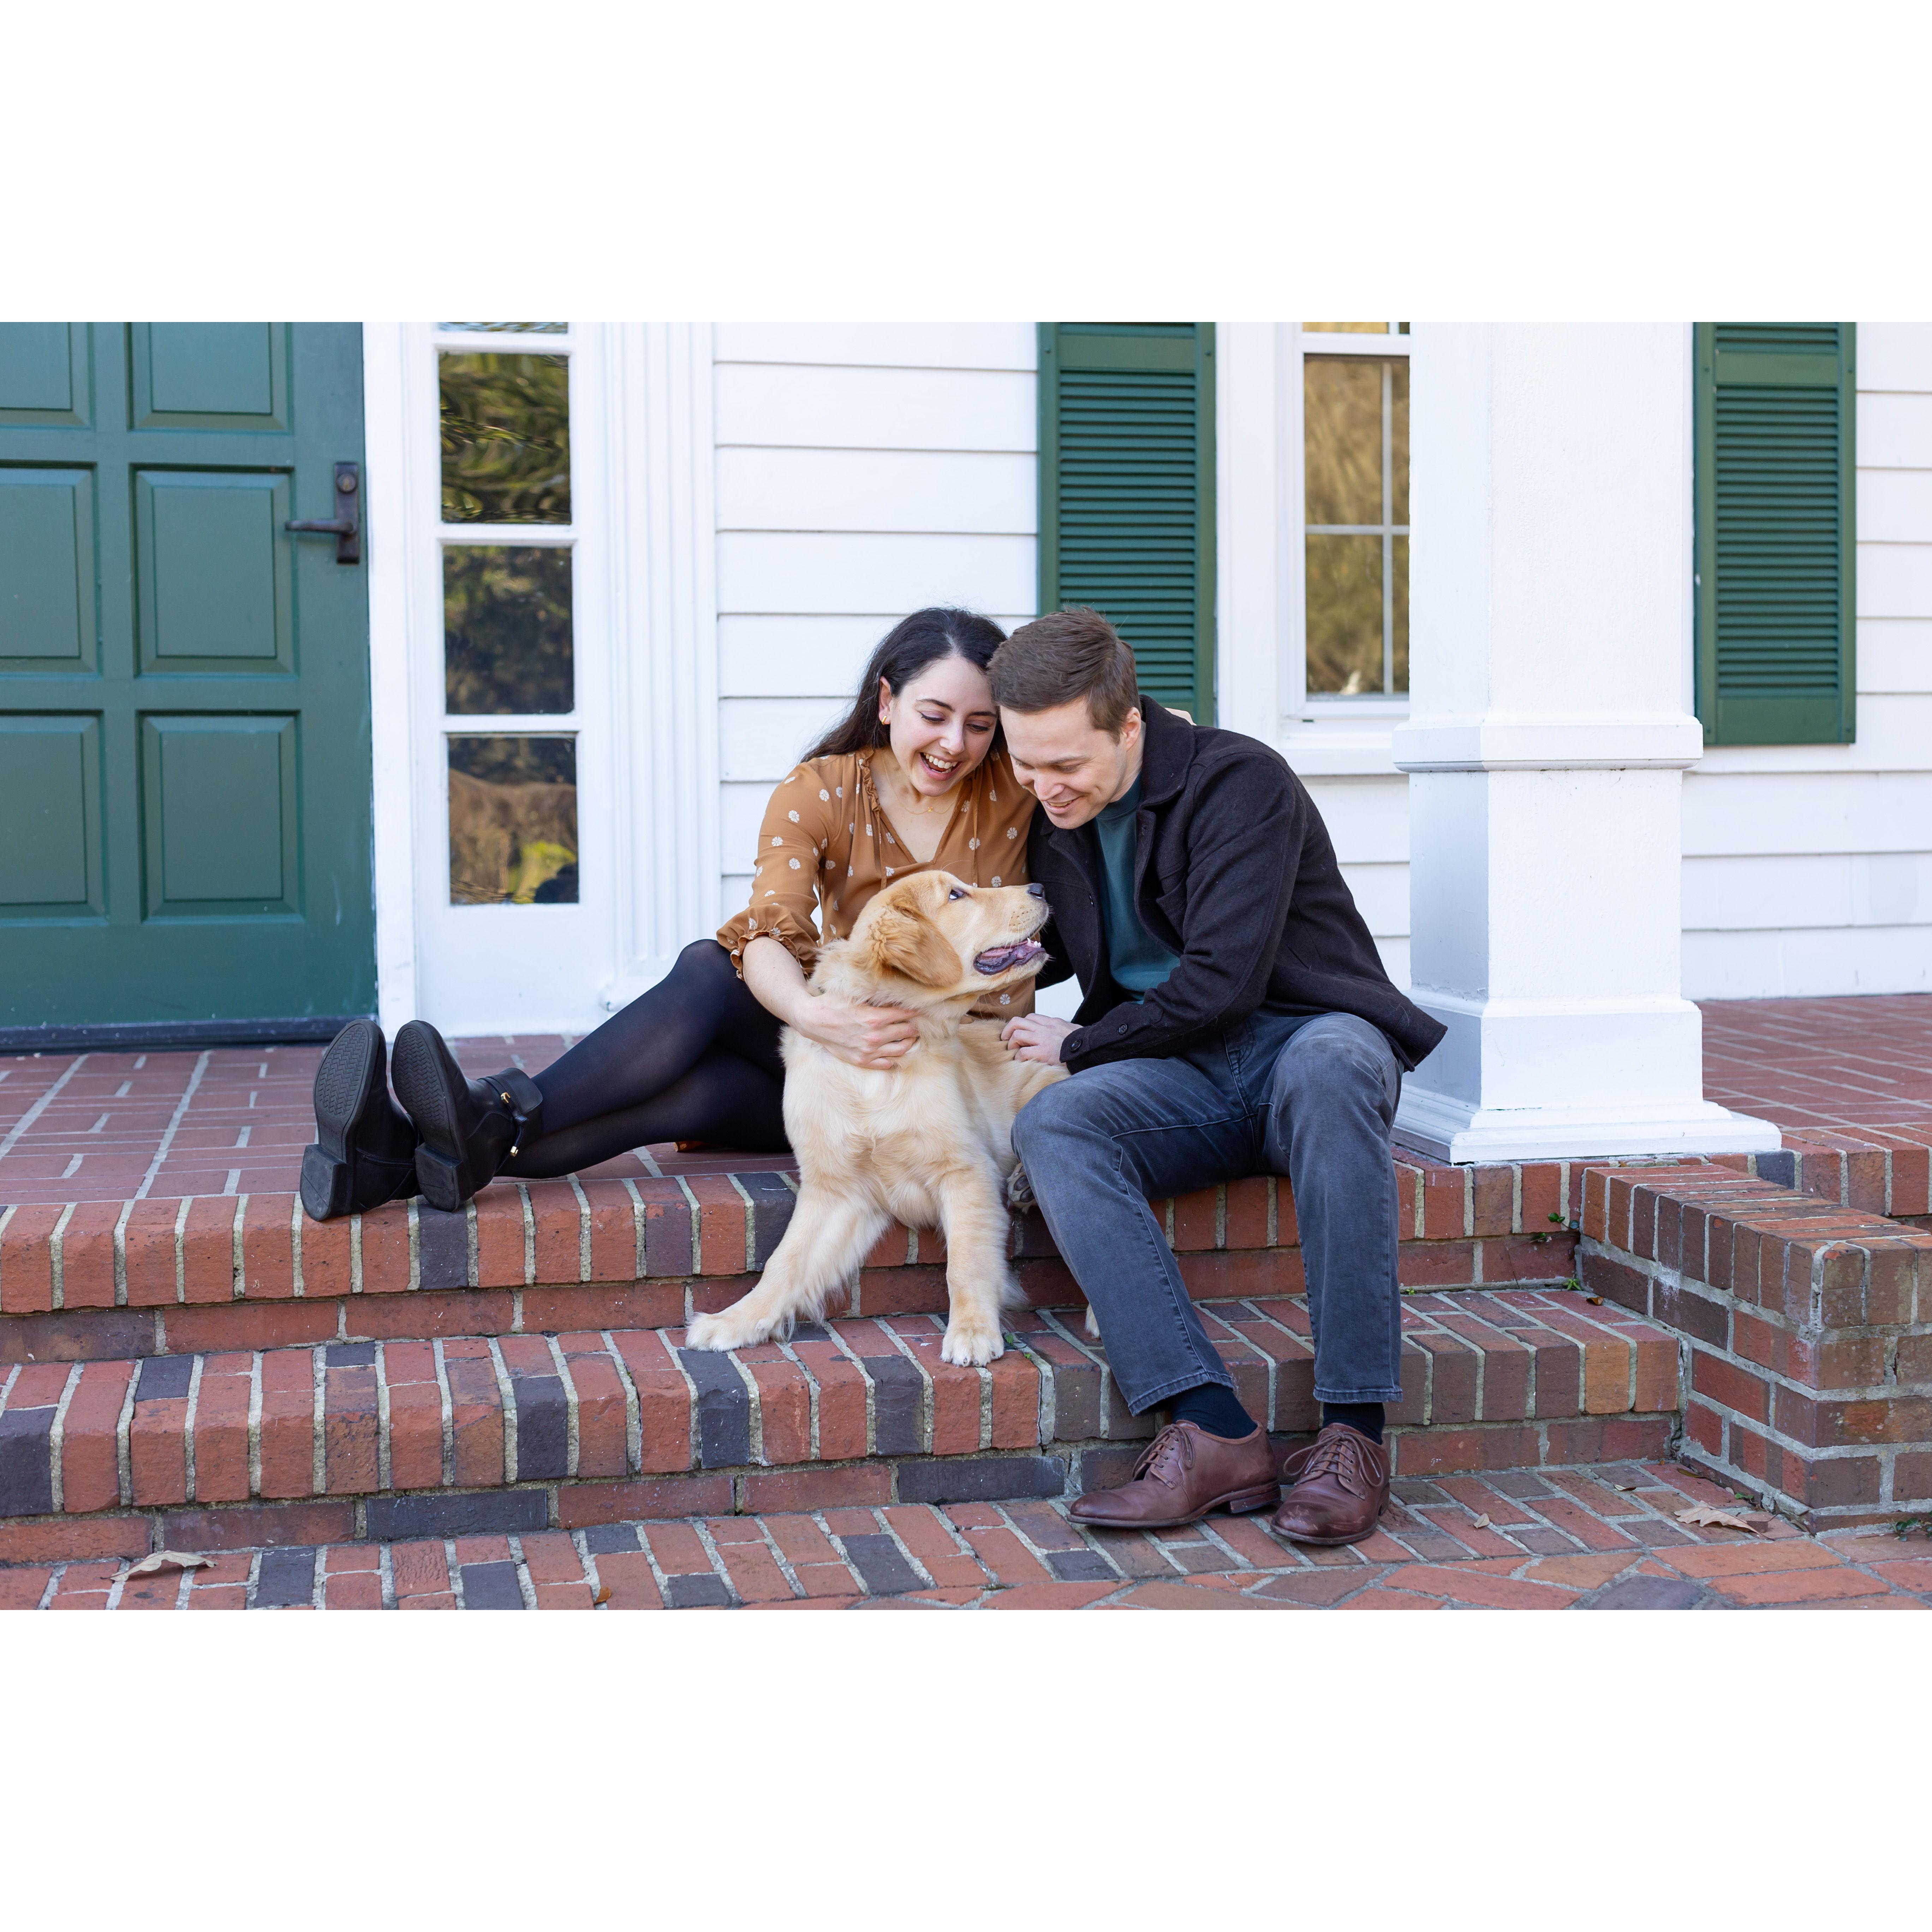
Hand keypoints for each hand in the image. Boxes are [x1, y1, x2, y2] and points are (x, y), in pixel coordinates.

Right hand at [795, 993, 920, 1068]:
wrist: (812, 1020)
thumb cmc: (832, 1003)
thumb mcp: (855, 995)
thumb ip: (876, 997)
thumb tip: (896, 995)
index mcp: (875, 1018)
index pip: (906, 1015)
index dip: (914, 1011)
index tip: (918, 1009)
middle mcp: (875, 1036)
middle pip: (907, 1032)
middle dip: (914, 1026)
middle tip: (916, 1022)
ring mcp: (869, 1051)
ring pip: (901, 1049)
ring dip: (909, 1042)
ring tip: (910, 1037)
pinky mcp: (862, 1061)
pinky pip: (886, 1064)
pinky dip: (894, 1058)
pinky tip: (895, 1052)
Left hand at [1001, 1013, 1075, 1065]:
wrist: (1091, 1050)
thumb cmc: (1082, 1044)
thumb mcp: (1071, 1030)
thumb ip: (1060, 1030)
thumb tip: (1057, 1035)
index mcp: (1052, 1022)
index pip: (1030, 1017)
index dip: (1020, 1025)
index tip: (1018, 1033)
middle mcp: (1045, 1028)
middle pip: (1018, 1022)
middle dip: (1008, 1031)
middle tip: (1007, 1041)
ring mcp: (1043, 1039)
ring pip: (1017, 1034)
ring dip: (1012, 1044)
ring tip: (1015, 1053)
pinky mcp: (1043, 1052)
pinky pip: (1022, 1053)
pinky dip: (1019, 1058)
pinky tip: (1023, 1062)